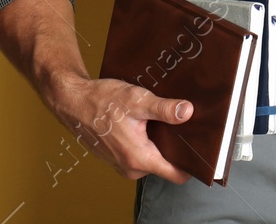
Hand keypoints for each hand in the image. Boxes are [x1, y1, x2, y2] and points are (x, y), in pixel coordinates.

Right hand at [48, 74, 194, 183]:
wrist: (73, 101)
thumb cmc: (101, 101)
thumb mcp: (138, 100)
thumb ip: (165, 109)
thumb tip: (187, 112)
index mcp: (139, 158)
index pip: (176, 174)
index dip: (191, 164)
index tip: (202, 150)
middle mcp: (131, 167)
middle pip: (166, 164)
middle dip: (176, 147)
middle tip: (183, 125)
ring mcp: (123, 164)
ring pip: (153, 158)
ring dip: (160, 142)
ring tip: (163, 120)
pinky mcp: (118, 157)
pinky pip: (141, 153)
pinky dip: (147, 140)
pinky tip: (146, 123)